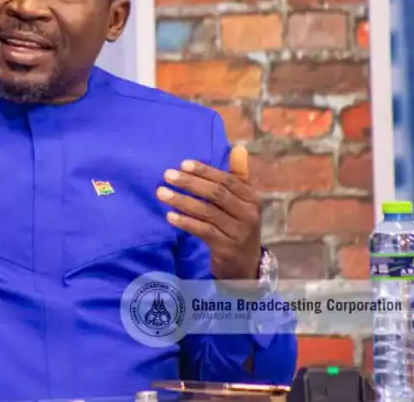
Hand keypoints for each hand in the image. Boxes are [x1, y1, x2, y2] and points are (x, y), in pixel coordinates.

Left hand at [156, 145, 261, 281]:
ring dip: (182, 201)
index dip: (205, 171)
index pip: (227, 180)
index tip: (183, 164)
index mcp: (251, 198)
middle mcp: (248, 214)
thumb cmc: (238, 225)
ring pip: (207, 213)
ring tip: (162, 193)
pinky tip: (170, 216)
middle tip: (167, 175)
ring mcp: (238, 232)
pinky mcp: (226, 248)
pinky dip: (186, 223)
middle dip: (190, 183)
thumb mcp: (243, 202)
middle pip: (216, 194)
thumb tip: (239, 148)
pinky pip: (204, 232)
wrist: (246, 264)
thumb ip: (238, 176)